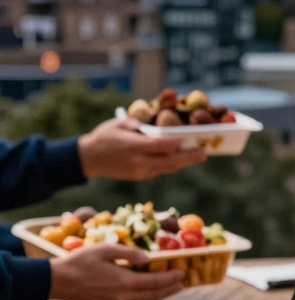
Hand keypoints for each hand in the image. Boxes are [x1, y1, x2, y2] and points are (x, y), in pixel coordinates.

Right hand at [49, 244, 185, 299]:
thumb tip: (148, 259)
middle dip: (170, 289)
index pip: (155, 282)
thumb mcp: (105, 250)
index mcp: (123, 282)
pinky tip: (149, 295)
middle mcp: (122, 298)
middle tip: (183, 283)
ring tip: (172, 289)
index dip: (171, 278)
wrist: (56, 282)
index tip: (183, 273)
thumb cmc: (79, 261)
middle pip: (153, 295)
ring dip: (160, 296)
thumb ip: (129, 254)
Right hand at [78, 118, 205, 180]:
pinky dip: (172, 165)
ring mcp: (139, 171)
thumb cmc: (104, 136)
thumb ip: (139, 124)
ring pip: (167, 168)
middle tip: (204, 153)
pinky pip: (160, 170)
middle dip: (188, 158)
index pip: (158, 146)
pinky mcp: (139, 176)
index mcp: (132, 146)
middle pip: (168, 161)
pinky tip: (182, 160)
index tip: (187, 140)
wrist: (87, 159)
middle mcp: (138, 161)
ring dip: (183, 163)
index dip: (174, 144)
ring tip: (198, 157)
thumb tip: (157, 123)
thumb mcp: (119, 124)